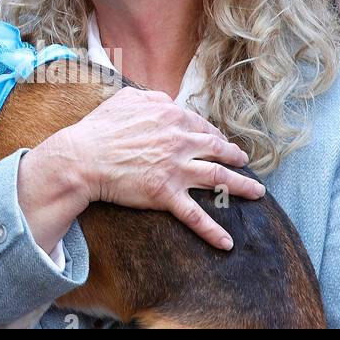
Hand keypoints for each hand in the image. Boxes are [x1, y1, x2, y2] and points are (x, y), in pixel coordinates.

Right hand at [34, 86, 263, 250]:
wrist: (82, 157)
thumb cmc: (99, 128)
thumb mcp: (125, 99)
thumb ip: (150, 96)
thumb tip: (165, 99)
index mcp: (170, 115)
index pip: (201, 125)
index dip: (213, 134)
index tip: (218, 141)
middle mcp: (179, 140)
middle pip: (218, 149)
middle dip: (235, 156)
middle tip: (244, 162)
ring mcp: (176, 168)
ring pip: (219, 178)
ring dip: (242, 186)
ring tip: (257, 193)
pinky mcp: (167, 193)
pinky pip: (195, 215)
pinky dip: (213, 231)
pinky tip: (227, 243)